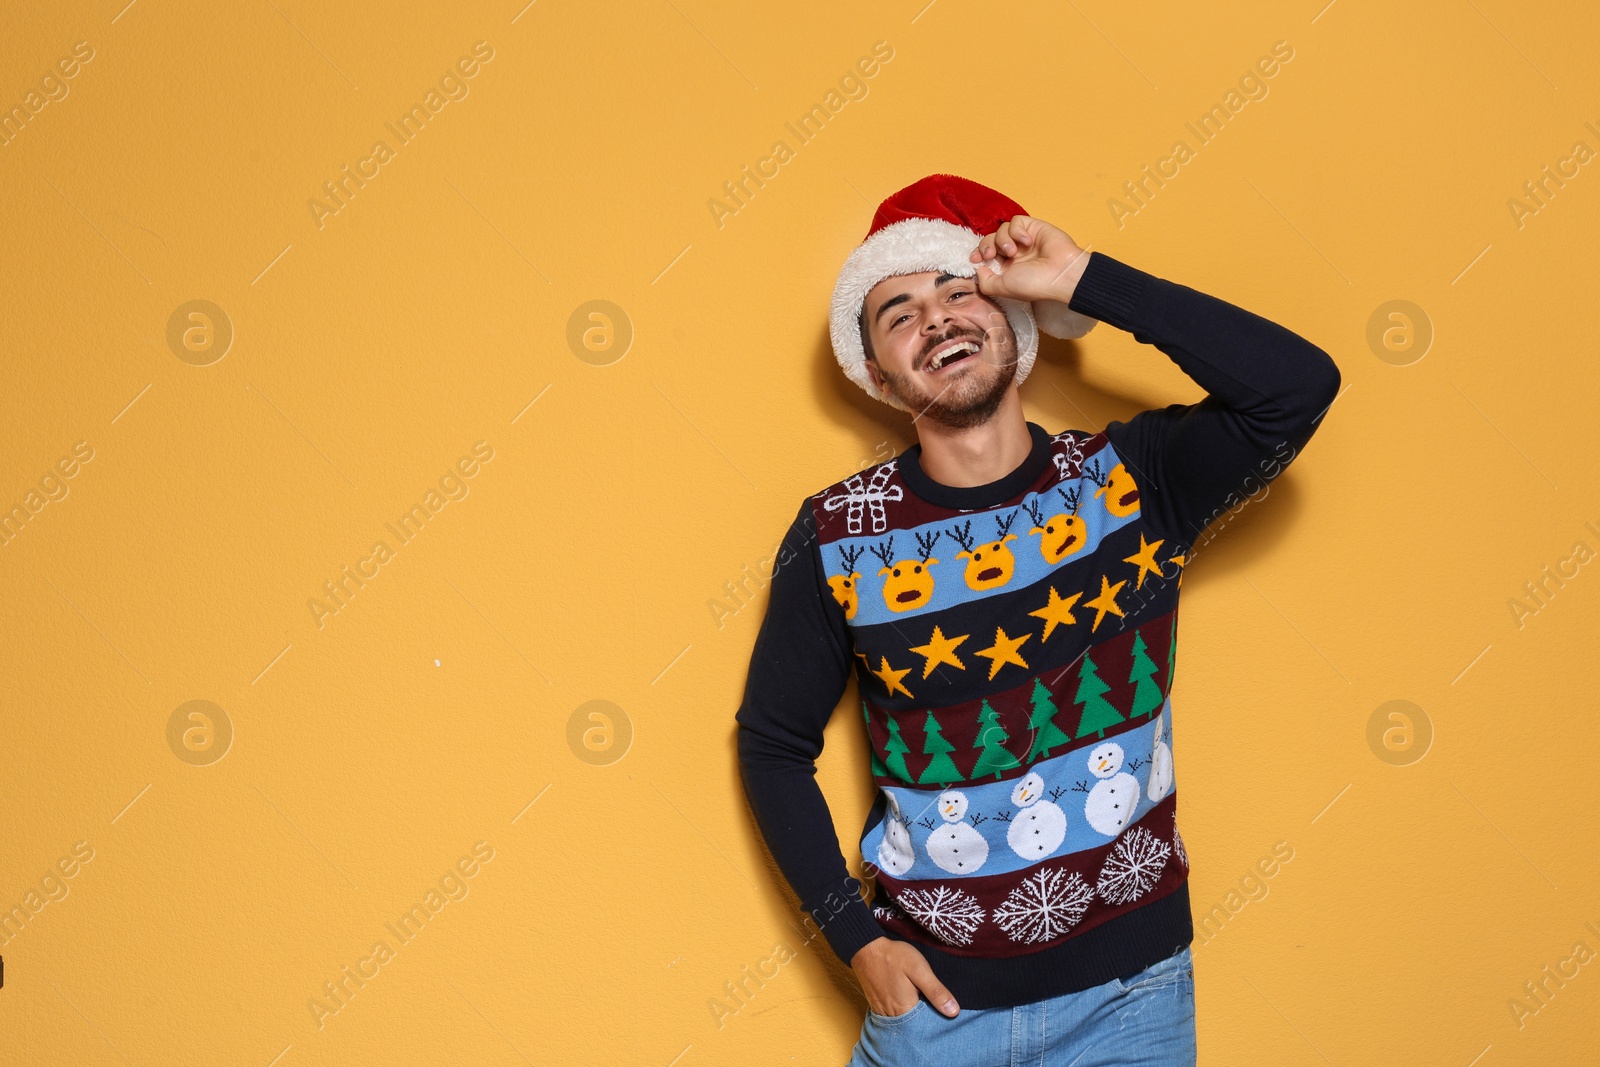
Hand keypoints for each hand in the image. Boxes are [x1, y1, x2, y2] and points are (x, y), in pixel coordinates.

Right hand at [850, 936, 959, 1017]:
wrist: (866, 949)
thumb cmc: (894, 957)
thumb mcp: (920, 969)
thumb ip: (936, 991)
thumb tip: (953, 1012)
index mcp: (906, 1009)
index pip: (927, 1025)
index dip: (937, 1018)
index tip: (945, 1010)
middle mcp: (893, 1015)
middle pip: (915, 1025)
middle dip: (925, 1018)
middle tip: (932, 1002)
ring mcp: (883, 1011)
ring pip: (904, 1021)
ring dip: (913, 1015)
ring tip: (921, 1001)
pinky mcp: (877, 1005)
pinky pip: (893, 1015)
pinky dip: (901, 1012)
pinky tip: (907, 1000)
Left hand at [967, 215, 1090, 305]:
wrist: (1061, 273)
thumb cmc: (1034, 284)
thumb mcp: (1002, 288)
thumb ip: (985, 281)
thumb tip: (977, 269)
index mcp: (1006, 268)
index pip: (985, 255)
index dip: (978, 254)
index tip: (974, 259)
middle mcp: (1014, 254)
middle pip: (989, 240)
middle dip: (986, 246)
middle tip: (992, 254)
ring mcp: (1023, 240)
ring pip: (1001, 229)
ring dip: (1003, 240)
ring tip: (1014, 252)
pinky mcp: (1033, 227)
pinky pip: (1016, 221)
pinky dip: (1017, 231)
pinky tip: (1027, 242)